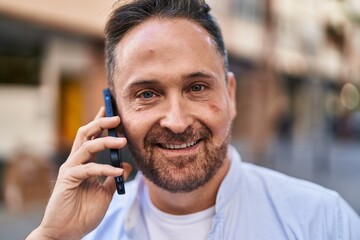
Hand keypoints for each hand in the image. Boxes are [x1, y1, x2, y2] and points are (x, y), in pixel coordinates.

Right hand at [27, 107, 130, 239]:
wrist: (67, 232)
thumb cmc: (84, 212)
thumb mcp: (106, 192)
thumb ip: (113, 177)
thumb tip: (127, 164)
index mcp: (84, 162)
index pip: (92, 137)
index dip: (101, 123)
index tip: (113, 112)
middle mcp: (76, 161)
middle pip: (86, 133)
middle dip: (101, 122)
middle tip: (117, 117)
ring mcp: (71, 169)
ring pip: (87, 146)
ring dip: (106, 141)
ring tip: (123, 140)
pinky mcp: (68, 179)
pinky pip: (89, 169)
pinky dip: (105, 169)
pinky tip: (118, 172)